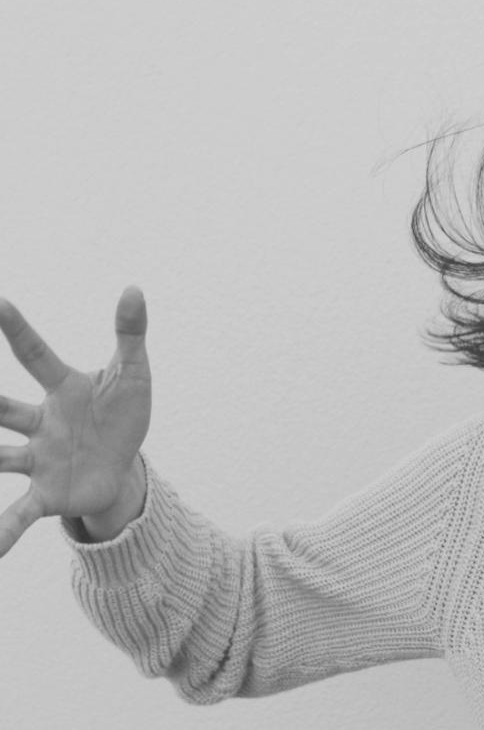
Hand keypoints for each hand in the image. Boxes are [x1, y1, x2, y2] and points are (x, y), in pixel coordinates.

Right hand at [0, 287, 151, 557]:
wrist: (122, 467)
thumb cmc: (123, 413)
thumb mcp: (134, 373)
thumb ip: (131, 333)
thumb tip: (133, 289)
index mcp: (63, 389)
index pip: (35, 355)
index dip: (16, 331)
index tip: (1, 303)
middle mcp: (40, 423)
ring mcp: (37, 459)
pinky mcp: (45, 494)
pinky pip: (15, 512)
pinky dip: (0, 531)